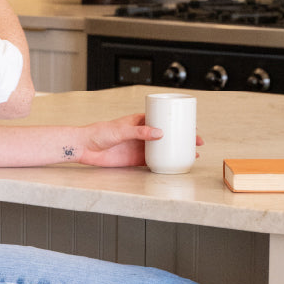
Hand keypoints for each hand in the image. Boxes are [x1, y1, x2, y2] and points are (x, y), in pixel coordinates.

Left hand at [77, 113, 203, 167]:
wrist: (85, 147)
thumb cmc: (98, 132)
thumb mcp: (121, 130)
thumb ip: (139, 131)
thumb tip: (160, 133)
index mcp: (140, 121)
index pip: (164, 120)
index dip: (179, 123)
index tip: (192, 127)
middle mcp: (143, 134)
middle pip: (168, 135)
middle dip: (183, 138)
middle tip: (198, 143)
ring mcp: (140, 147)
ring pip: (163, 148)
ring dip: (177, 151)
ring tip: (192, 154)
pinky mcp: (135, 159)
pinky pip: (153, 161)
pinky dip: (164, 162)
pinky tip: (175, 164)